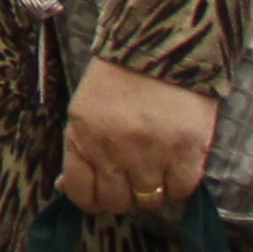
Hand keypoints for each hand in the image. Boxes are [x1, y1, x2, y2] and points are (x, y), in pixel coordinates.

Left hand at [59, 61, 219, 218]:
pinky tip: (175, 166)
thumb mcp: (83, 111)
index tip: (101, 193)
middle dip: (123, 195)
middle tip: (131, 180)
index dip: (91, 200)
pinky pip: (182, 190)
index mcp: (83, 138)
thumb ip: (77, 150)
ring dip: (152, 190)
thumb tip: (64, 187)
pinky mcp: (188, 150)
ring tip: (155, 169)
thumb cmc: (117, 79)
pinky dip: (179, 184)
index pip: (81, 193)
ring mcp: (153, 152)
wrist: (160, 48)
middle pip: (117, 202)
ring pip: (151, 199)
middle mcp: (115, 150)